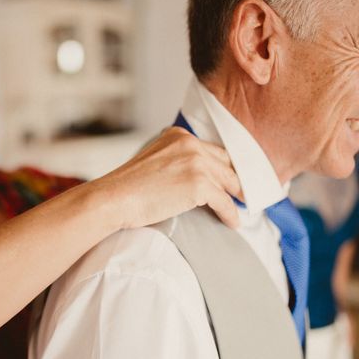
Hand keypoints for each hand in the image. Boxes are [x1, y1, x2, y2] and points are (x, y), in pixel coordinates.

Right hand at [93, 127, 241, 229]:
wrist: (115, 199)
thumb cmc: (128, 188)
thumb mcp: (154, 160)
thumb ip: (176, 161)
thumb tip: (197, 178)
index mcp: (179, 136)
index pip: (212, 150)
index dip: (224, 166)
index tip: (232, 178)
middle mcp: (190, 144)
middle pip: (225, 164)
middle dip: (236, 181)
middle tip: (243, 195)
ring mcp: (196, 163)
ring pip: (228, 183)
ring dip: (236, 199)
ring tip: (241, 209)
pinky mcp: (200, 185)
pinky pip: (224, 202)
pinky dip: (231, 214)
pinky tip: (233, 222)